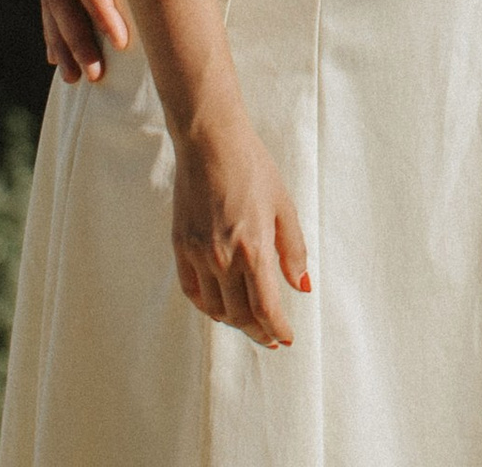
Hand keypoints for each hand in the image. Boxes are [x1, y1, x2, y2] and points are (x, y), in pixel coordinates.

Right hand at [172, 103, 309, 347]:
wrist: (210, 141)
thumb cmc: (252, 167)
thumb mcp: (283, 204)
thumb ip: (293, 249)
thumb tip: (301, 286)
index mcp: (253, 247)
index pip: (266, 307)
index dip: (277, 329)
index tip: (286, 338)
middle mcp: (223, 257)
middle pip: (240, 315)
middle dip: (257, 330)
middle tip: (270, 335)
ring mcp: (199, 254)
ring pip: (215, 309)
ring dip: (233, 322)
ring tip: (248, 321)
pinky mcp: (180, 247)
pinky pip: (192, 291)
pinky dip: (207, 306)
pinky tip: (219, 305)